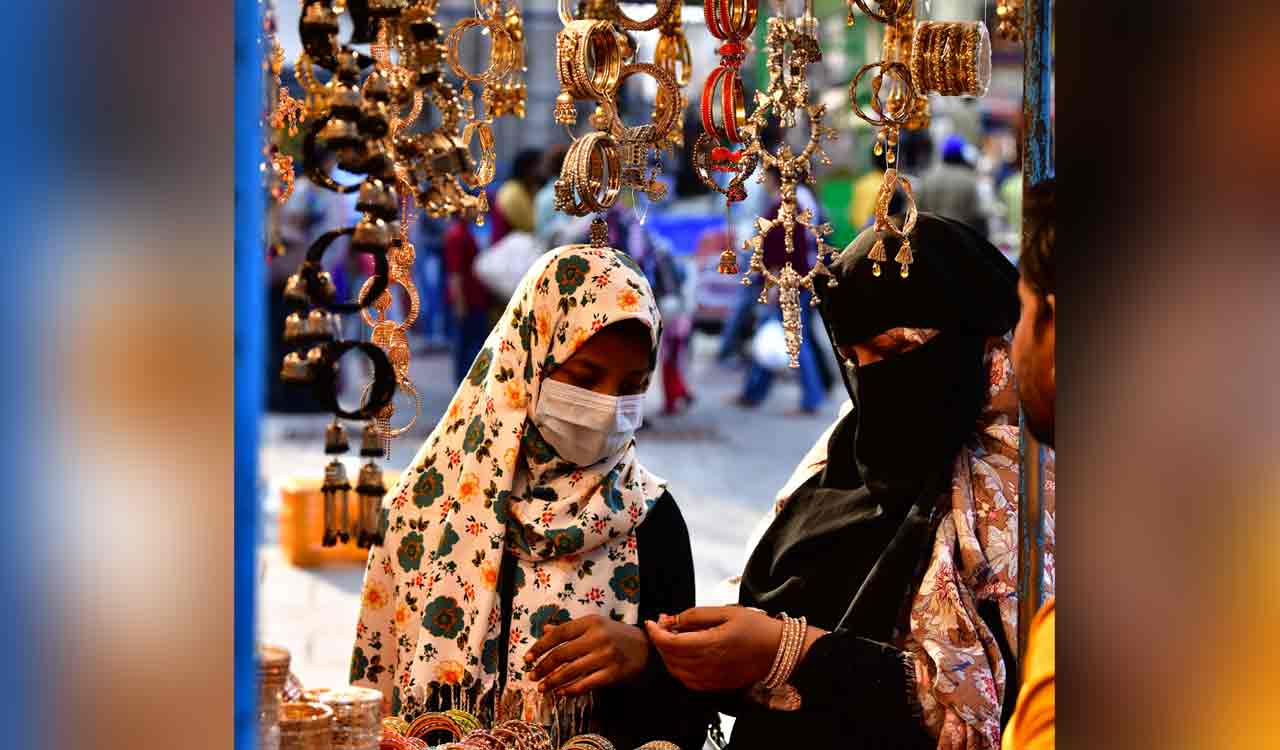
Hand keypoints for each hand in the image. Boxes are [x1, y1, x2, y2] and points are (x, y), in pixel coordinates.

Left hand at [525, 614, 650, 696]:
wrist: (648, 648)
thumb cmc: (616, 635)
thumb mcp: (595, 625)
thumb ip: (570, 629)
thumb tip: (544, 630)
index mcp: (591, 622)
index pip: (559, 633)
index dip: (540, 646)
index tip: (527, 658)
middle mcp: (598, 637)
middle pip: (562, 653)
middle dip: (542, 666)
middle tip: (531, 675)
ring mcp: (606, 655)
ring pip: (571, 670)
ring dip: (553, 681)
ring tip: (542, 688)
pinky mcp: (613, 673)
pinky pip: (586, 683)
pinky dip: (571, 690)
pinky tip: (561, 693)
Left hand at [643, 606, 782, 691]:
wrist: (778, 651)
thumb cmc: (755, 627)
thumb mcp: (726, 612)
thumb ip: (696, 615)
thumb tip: (670, 619)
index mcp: (710, 644)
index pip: (670, 643)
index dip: (655, 632)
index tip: (651, 621)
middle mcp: (708, 665)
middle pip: (669, 657)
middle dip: (660, 641)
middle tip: (662, 625)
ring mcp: (711, 679)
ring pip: (676, 671)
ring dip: (667, 656)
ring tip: (672, 639)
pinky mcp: (716, 686)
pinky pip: (688, 681)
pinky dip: (678, 669)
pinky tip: (682, 656)